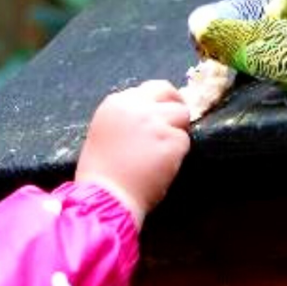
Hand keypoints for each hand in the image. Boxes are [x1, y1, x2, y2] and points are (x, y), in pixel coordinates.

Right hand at [75, 80, 189, 228]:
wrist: (106, 196)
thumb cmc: (102, 172)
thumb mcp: (105, 131)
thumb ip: (126, 117)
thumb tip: (153, 113)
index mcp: (115, 103)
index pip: (147, 89)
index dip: (157, 101)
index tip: (160, 113)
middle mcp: (135, 106)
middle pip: (167, 91)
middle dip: (174, 104)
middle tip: (177, 121)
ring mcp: (155, 122)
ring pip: (182, 115)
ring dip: (177, 130)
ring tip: (163, 151)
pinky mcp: (171, 140)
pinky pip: (184, 141)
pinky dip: (178, 153)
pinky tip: (162, 166)